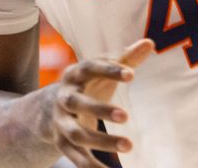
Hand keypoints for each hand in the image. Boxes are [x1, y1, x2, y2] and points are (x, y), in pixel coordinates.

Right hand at [39, 38, 153, 167]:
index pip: (89, 68)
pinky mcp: (62, 142)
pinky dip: (92, 166)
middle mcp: (64, 97)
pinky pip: (76, 157)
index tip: (131, 75)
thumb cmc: (87, 85)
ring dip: (102, 141)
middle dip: (100, 109)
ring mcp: (60, 122)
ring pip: (77, 134)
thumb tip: (149, 42)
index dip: (109, 70)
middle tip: (126, 116)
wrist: (48, 109)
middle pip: (77, 103)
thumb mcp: (101, 70)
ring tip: (129, 145)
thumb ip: (124, 58)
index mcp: (74, 74)